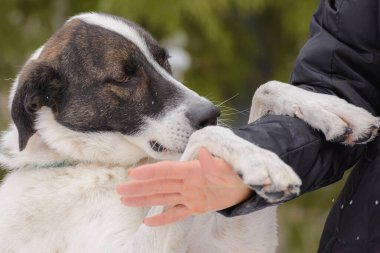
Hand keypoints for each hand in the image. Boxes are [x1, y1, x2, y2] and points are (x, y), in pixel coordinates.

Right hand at [116, 147, 251, 225]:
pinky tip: (148, 221)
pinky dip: (162, 218)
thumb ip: (215, 163)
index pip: (166, 171)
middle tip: (119, 190)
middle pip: (158, 185)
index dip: (149, 173)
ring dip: (144, 200)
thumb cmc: (238, 172)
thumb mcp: (229, 167)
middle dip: (138, 188)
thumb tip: (203, 153)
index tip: (131, 174)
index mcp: (192, 170)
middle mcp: (187, 182)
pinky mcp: (196, 206)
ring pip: (162, 198)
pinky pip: (176, 213)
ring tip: (125, 201)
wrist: (247, 184)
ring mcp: (190, 195)